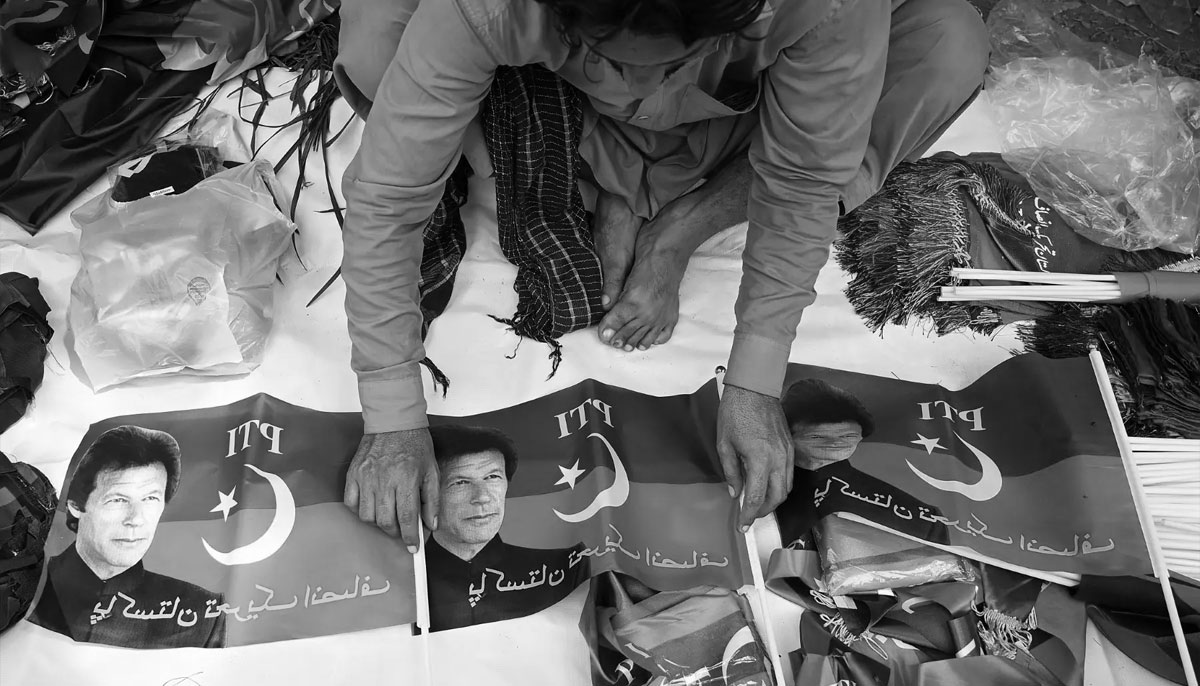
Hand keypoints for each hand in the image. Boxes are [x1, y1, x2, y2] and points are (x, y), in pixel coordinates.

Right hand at [343, 428, 438, 551]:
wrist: (393, 422)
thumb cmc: (415, 445)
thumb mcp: (431, 471)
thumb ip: (432, 500)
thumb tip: (430, 525)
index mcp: (407, 479)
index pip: (407, 517)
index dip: (410, 537)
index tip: (412, 547)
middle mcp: (384, 480)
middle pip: (386, 521)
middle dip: (395, 532)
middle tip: (402, 530)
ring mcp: (366, 477)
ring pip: (367, 516)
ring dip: (379, 523)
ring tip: (388, 516)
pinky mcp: (353, 474)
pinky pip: (351, 503)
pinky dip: (360, 510)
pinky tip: (372, 506)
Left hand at [717, 384, 794, 530]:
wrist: (754, 388)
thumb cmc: (735, 413)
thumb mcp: (724, 444)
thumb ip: (731, 472)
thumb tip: (735, 493)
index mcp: (759, 460)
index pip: (756, 498)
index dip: (749, 515)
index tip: (743, 525)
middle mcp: (778, 460)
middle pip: (777, 497)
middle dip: (763, 511)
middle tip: (749, 515)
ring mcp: (787, 453)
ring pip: (787, 488)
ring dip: (773, 499)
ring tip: (757, 502)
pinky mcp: (791, 447)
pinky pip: (789, 474)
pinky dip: (779, 485)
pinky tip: (766, 484)